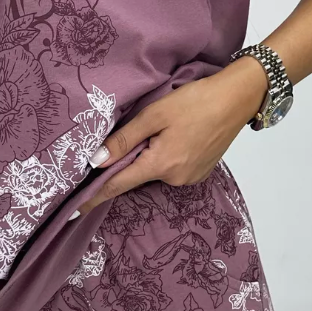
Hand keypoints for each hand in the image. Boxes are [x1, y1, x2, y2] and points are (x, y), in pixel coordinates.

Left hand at [74, 57, 268, 215]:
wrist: (237, 99)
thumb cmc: (196, 101)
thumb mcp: (154, 114)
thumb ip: (124, 140)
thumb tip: (96, 161)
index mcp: (160, 165)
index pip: (117, 185)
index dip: (94, 197)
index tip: (74, 211)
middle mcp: (175, 179)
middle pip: (137, 174)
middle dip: (130, 159)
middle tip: (142, 131)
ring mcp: (190, 178)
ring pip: (155, 170)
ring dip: (150, 155)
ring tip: (166, 128)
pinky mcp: (200, 172)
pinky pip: (172, 168)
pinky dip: (166, 155)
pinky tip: (178, 135)